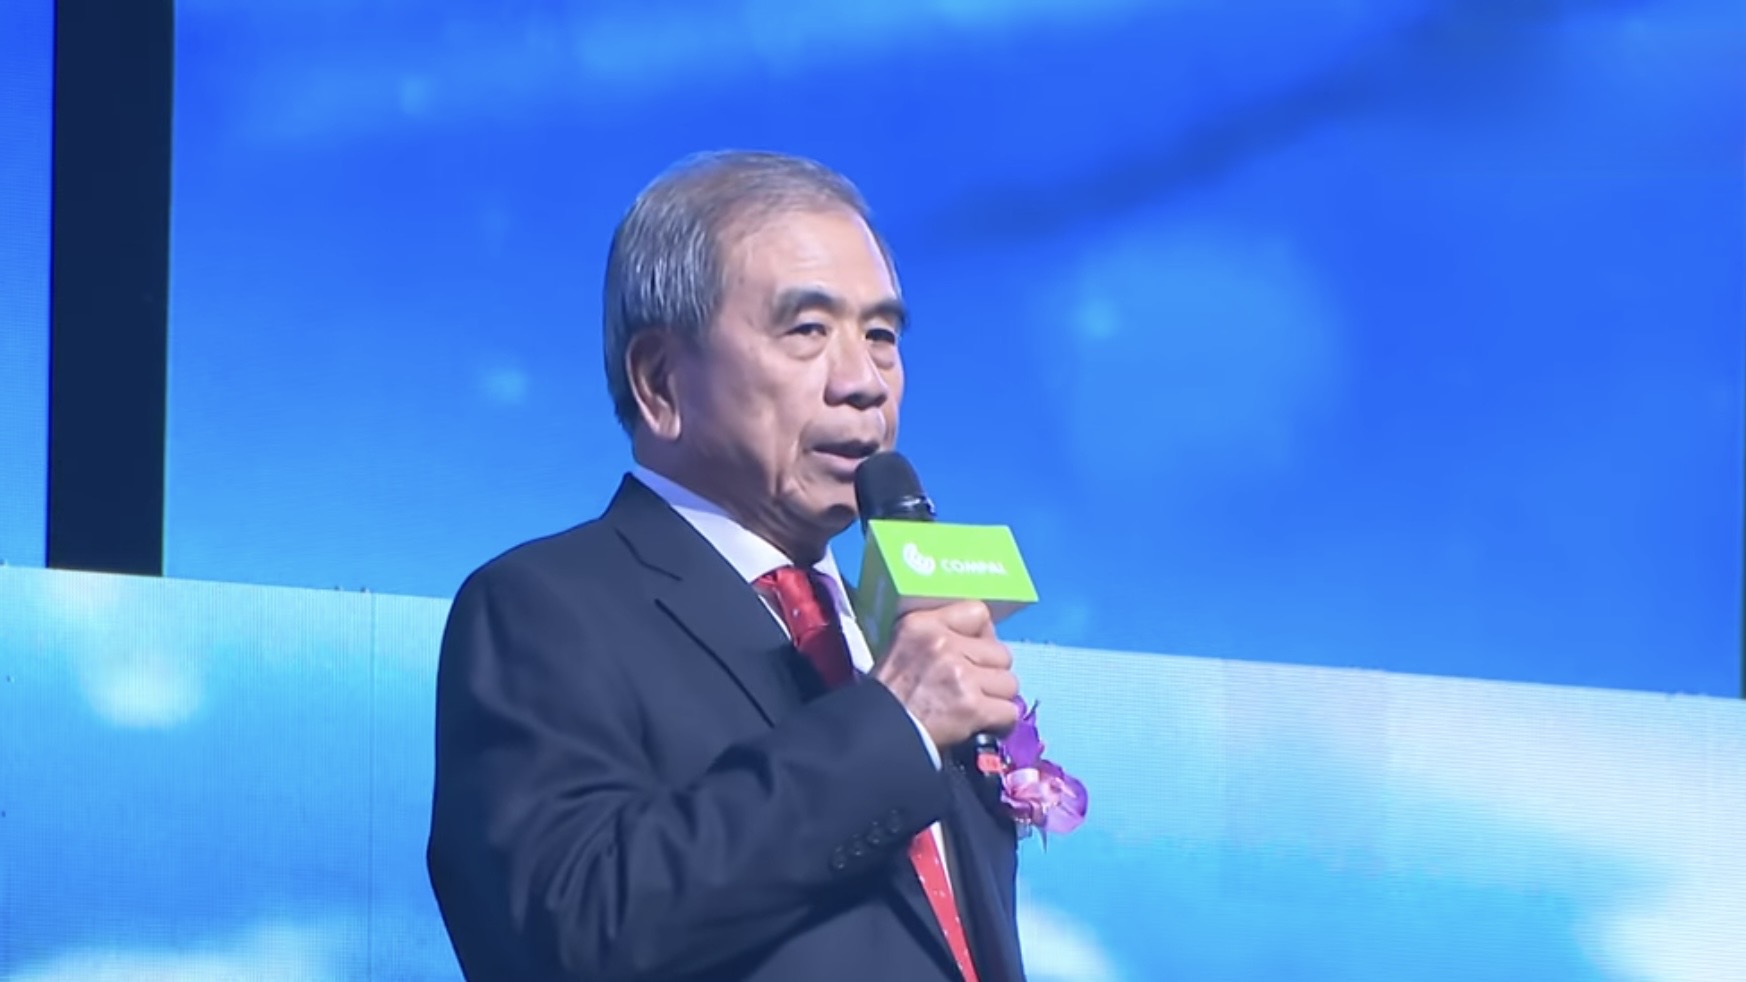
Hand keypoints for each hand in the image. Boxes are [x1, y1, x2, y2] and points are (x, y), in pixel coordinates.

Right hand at [869, 600, 1019, 750]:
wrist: (876, 736)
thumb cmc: (888, 697)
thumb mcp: (902, 648)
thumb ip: (938, 637)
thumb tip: (981, 640)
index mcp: (922, 624)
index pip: (978, 612)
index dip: (984, 636)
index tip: (975, 654)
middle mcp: (943, 644)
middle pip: (1000, 652)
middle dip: (991, 673)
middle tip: (973, 689)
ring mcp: (961, 675)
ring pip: (1009, 683)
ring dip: (997, 699)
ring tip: (976, 709)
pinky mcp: (972, 707)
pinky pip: (1010, 712)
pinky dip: (1001, 724)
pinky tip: (985, 727)